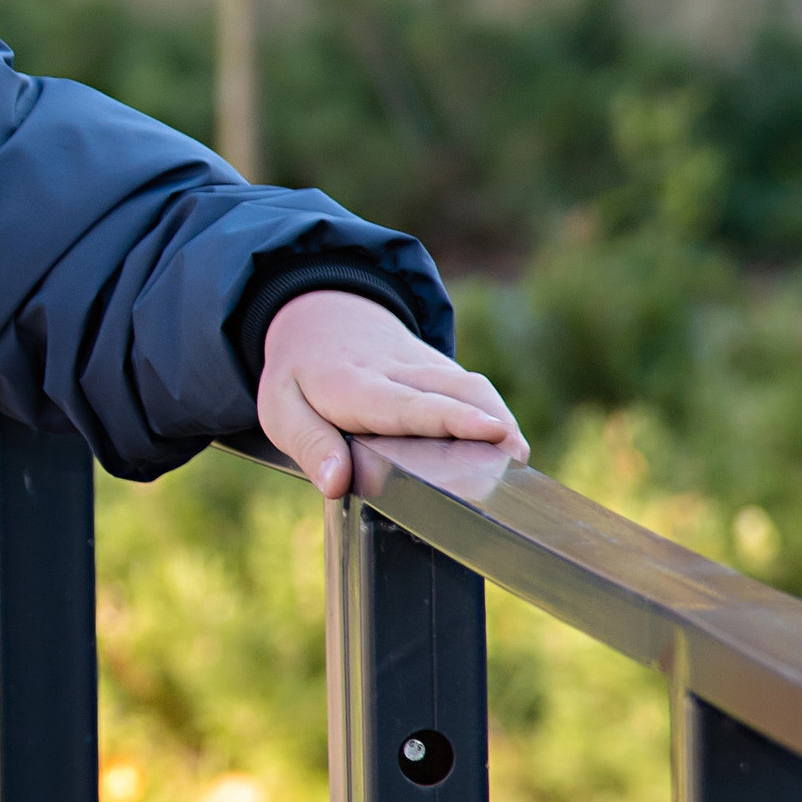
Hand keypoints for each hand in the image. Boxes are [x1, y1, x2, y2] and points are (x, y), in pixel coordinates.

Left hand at [257, 289, 526, 500]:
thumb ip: (309, 446)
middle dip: (490, 422)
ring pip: (470, 386)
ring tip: (519, 463)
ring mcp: (422, 365)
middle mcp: (396, 370)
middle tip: (519, 462)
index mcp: (353, 385)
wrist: (318, 317)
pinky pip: (471, 388)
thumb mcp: (281, 410)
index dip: (451, 419)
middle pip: (453, 390)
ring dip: (500, 419)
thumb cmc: (299, 376)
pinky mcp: (439, 368)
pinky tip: (508, 449)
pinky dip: (493, 414)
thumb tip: (336, 484)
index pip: (405, 404)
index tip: (491, 432)